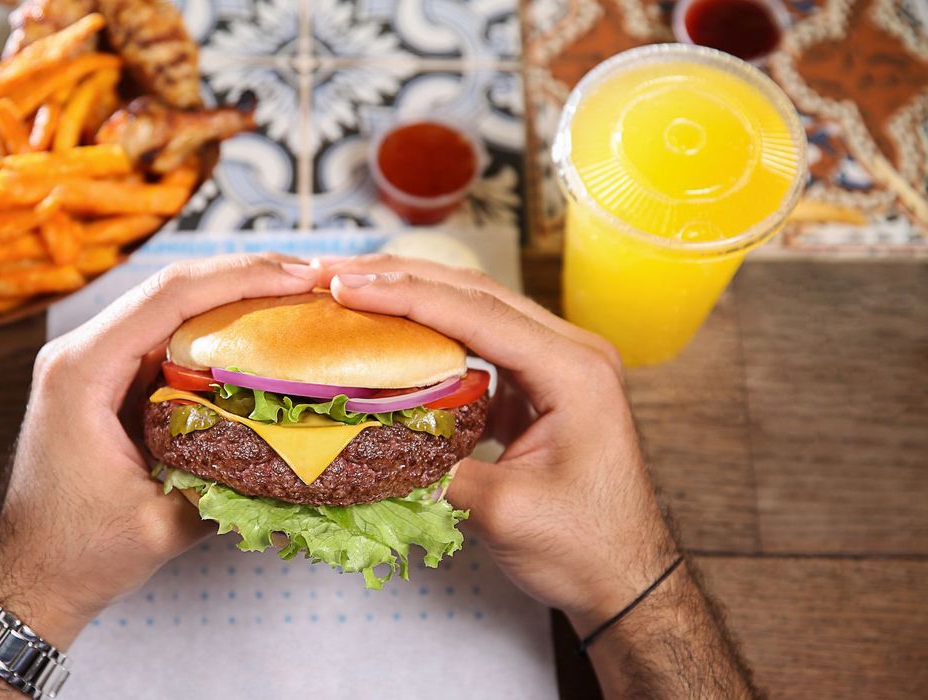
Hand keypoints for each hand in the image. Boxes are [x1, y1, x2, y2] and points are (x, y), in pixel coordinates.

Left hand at [0, 254, 319, 647]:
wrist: (30, 576)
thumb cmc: (79, 554)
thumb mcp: (164, 525)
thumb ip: (230, 487)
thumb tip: (305, 458)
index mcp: (81, 371)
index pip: (169, 296)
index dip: (242, 277)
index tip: (300, 276)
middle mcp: (81, 352)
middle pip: (173, 288)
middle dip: (247, 275)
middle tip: (314, 278)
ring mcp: (93, 362)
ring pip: (172, 307)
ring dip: (235, 298)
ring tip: (298, 296)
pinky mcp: (109, 380)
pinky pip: (167, 338)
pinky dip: (217, 331)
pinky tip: (262, 335)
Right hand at [312, 255, 677, 630]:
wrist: (625, 579)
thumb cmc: (583, 549)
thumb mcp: (502, 512)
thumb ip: (434, 467)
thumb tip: (363, 437)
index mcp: (574, 372)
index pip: (478, 315)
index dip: (406, 296)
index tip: (346, 286)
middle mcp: (571, 353)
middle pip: (475, 294)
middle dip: (401, 278)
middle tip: (333, 273)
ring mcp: (557, 365)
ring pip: (476, 310)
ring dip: (413, 297)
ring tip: (350, 288)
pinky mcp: (539, 385)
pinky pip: (480, 342)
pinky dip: (431, 333)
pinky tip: (389, 332)